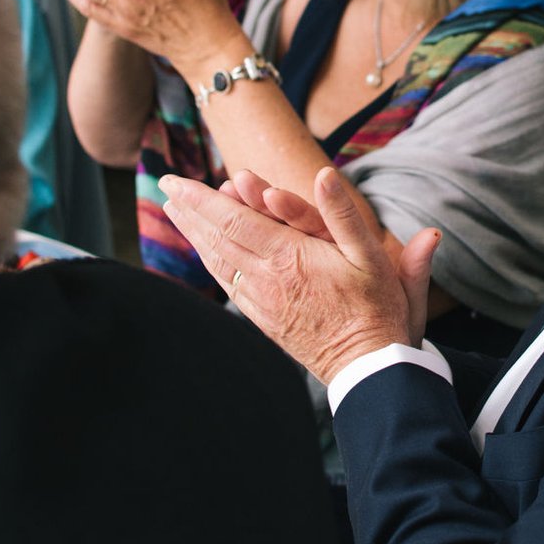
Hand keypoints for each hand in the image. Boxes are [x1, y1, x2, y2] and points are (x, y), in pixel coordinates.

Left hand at [159, 166, 440, 381]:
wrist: (367, 368)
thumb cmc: (376, 310)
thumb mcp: (371, 256)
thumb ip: (343, 214)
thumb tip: (324, 174)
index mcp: (289, 256)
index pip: (233, 219)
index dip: (201, 198)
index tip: (175, 180)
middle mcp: (266, 277)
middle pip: (216, 236)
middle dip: (190, 209)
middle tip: (167, 186)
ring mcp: (261, 300)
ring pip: (217, 260)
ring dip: (194, 233)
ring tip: (175, 212)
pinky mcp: (263, 317)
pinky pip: (227, 282)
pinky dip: (211, 260)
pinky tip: (205, 250)